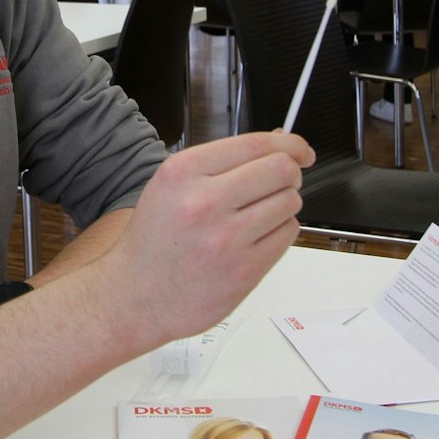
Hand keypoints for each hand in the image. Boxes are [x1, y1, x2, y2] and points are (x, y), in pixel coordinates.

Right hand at [96, 133, 312, 345]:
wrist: (137, 296)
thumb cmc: (155, 242)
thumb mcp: (173, 186)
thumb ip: (224, 163)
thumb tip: (279, 142)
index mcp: (183, 173)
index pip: (256, 144)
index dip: (290, 144)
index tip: (300, 150)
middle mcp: (204, 202)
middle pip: (281, 170)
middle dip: (290, 174)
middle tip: (282, 183)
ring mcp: (228, 238)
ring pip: (289, 202)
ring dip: (282, 205)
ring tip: (256, 217)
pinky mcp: (246, 270)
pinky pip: (287, 234)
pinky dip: (279, 232)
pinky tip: (254, 239)